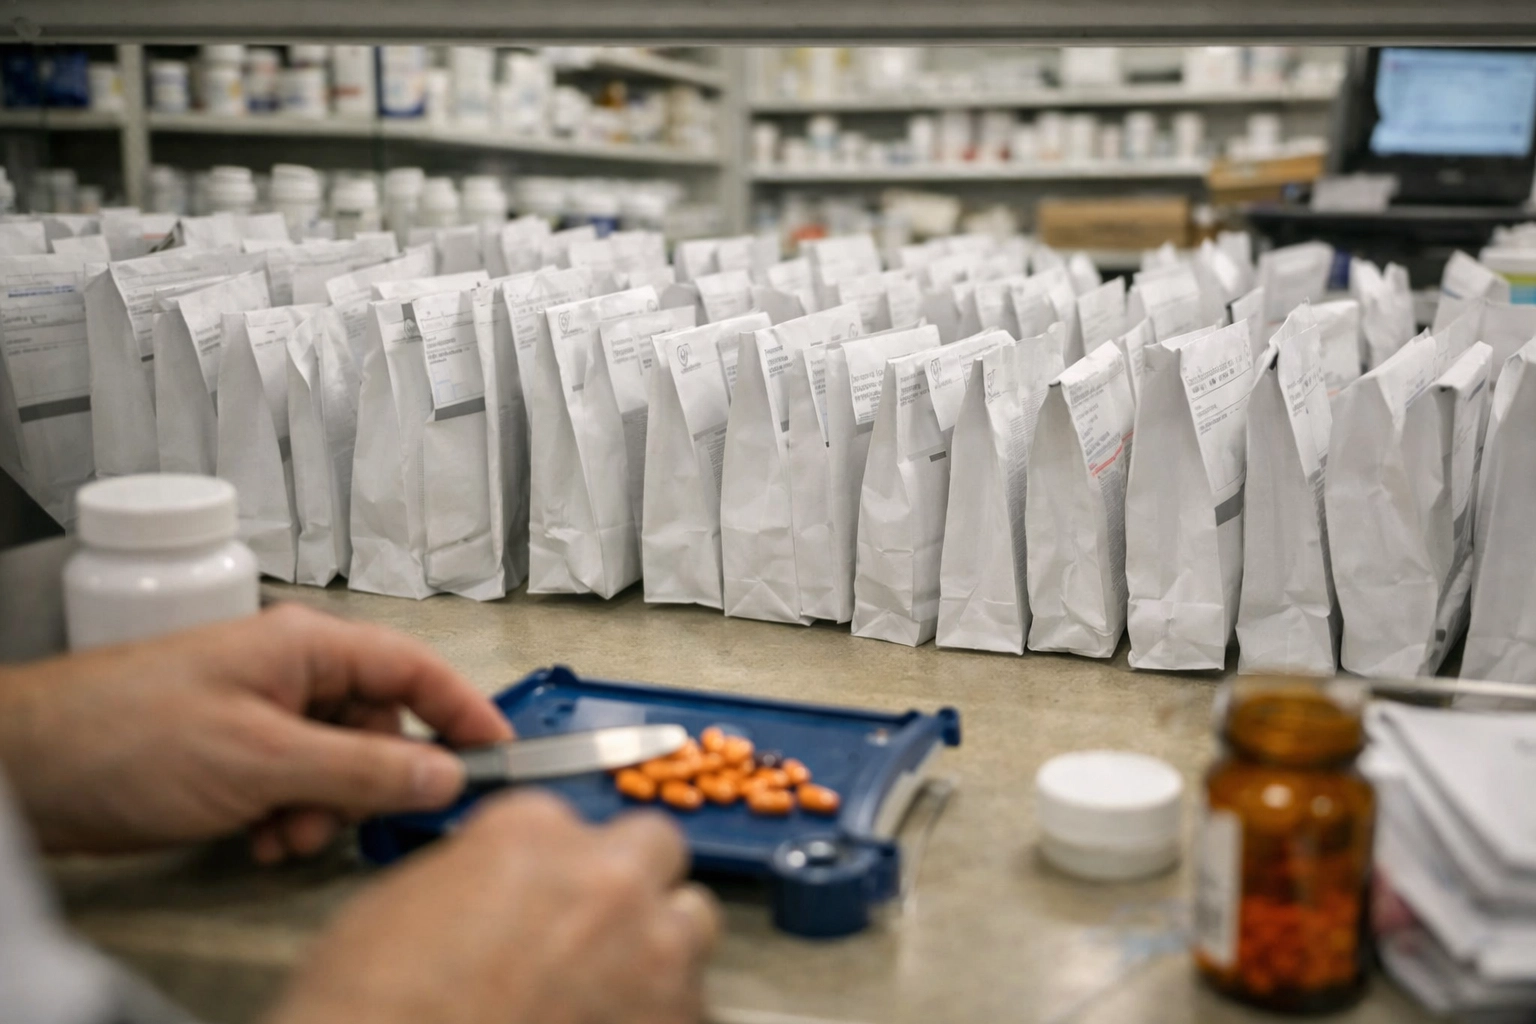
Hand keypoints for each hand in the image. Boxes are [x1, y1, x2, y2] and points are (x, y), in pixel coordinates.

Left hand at [0, 603, 511, 858]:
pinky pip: (297, 786)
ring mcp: (262, 713)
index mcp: (308, 647)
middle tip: (357, 818)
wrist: (30, 767)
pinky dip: (289, 817)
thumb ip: (364, 768)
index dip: (464, 710)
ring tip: (283, 833)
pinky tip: (257, 837)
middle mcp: (291, 673)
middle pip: (380, 725)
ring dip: (324, 809)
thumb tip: (444, 775)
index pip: (416, 668)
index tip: (500, 753)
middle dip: (371, 782)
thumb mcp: (265, 758)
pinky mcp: (235, 752)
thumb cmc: (126, 734)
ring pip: (339, 764)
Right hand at [268, 791, 717, 1023]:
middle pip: (656, 849)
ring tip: (612, 990)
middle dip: (632, 882)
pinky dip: (661, 1013)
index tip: (552, 888)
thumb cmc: (371, 1007)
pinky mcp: (673, 1019)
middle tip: (597, 929)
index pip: (571, 818)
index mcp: (532, 832)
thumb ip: (472, 874)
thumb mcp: (398, 906)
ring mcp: (649, 950)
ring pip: (693, 923)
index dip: (559, 860)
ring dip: (661, 948)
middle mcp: (605, 877)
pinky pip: (695, 1004)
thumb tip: (493, 888)